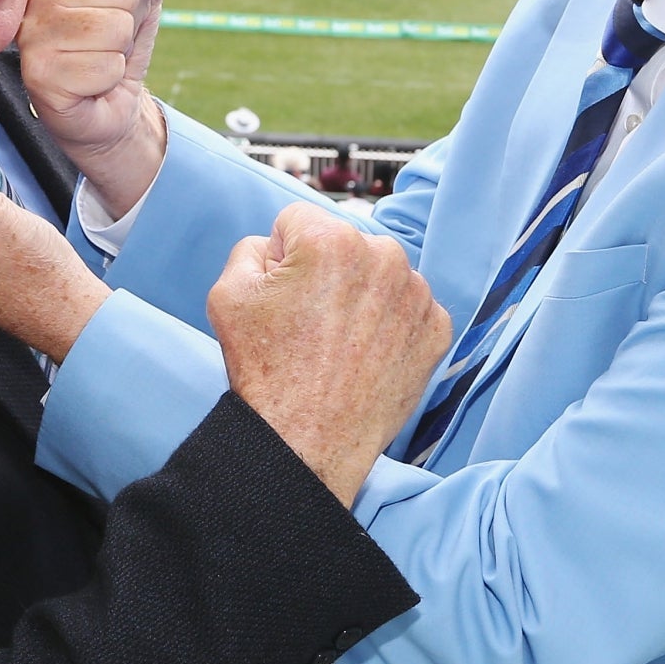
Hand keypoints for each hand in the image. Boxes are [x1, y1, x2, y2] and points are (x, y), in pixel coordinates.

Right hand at [19, 0, 188, 217]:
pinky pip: (107, 67)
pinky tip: (88, 82)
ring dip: (120, 50)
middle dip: (131, 19)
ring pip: (117, 28)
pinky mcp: (38, 74)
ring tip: (95, 56)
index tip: (111, 2)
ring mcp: (30, 31)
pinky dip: (110, 77)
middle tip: (103, 36)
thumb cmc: (120, 36)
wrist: (106, 102)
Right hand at [207, 203, 450, 503]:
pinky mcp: (436, 328)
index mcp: (331, 239)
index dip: (282, 258)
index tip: (282, 296)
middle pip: (343, 244)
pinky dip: (389, 325)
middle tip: (309, 323)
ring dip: (360, 296)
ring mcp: (416, 294)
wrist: (309, 442)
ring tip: (337, 343)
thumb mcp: (228, 294)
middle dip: (326, 272)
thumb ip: (252, 248)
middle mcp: (383, 256)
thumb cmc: (269, 374)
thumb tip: (278, 245)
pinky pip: (406, 308)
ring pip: (378, 274)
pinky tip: (365, 355)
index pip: (298, 221)